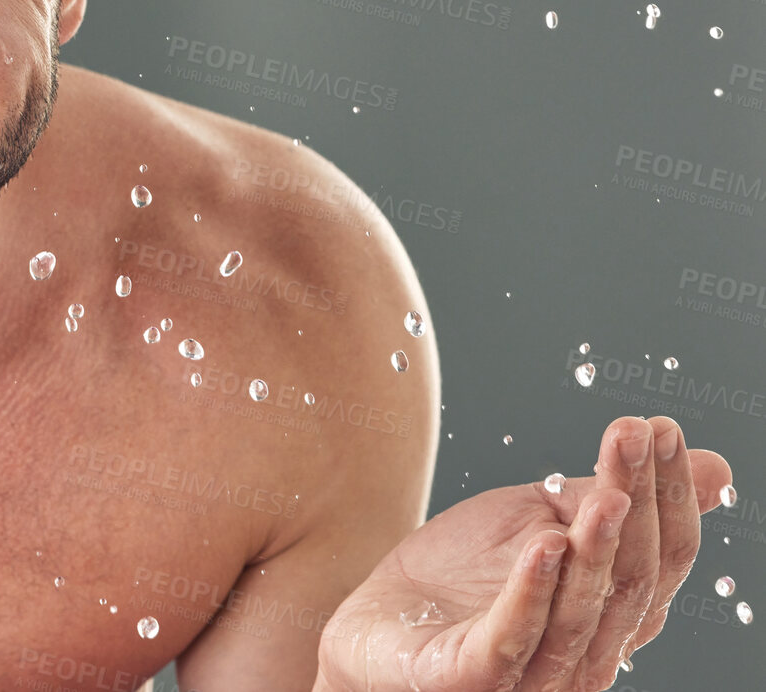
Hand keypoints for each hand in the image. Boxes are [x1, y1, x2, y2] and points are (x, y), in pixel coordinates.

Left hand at [316, 415, 733, 691]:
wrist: (374, 622)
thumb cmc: (460, 576)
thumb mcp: (538, 519)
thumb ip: (610, 496)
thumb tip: (718, 467)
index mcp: (610, 614)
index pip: (660, 556)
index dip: (668, 493)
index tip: (661, 427)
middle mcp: (585, 652)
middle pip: (628, 579)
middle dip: (638, 502)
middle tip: (634, 434)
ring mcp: (530, 675)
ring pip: (580, 614)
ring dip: (596, 549)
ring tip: (607, 493)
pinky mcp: (470, 679)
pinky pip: (510, 640)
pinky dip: (531, 592)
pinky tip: (544, 544)